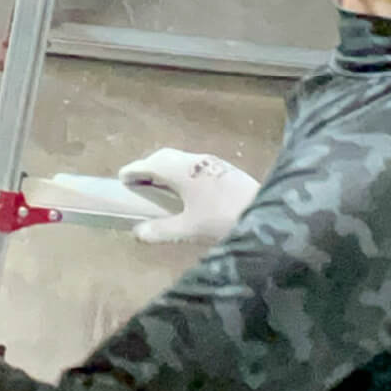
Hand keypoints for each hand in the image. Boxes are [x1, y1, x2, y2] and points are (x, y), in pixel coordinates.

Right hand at [117, 148, 259, 243]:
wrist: (268, 211)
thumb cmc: (223, 219)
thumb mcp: (189, 229)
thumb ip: (161, 230)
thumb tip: (136, 233)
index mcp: (182, 170)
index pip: (150, 164)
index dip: (134, 171)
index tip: (121, 178)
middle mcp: (195, 160)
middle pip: (165, 157)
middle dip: (149, 167)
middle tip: (138, 184)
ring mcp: (212, 162)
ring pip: (182, 160)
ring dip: (166, 170)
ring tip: (159, 189)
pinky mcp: (225, 169)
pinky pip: (195, 165)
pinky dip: (182, 173)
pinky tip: (186, 192)